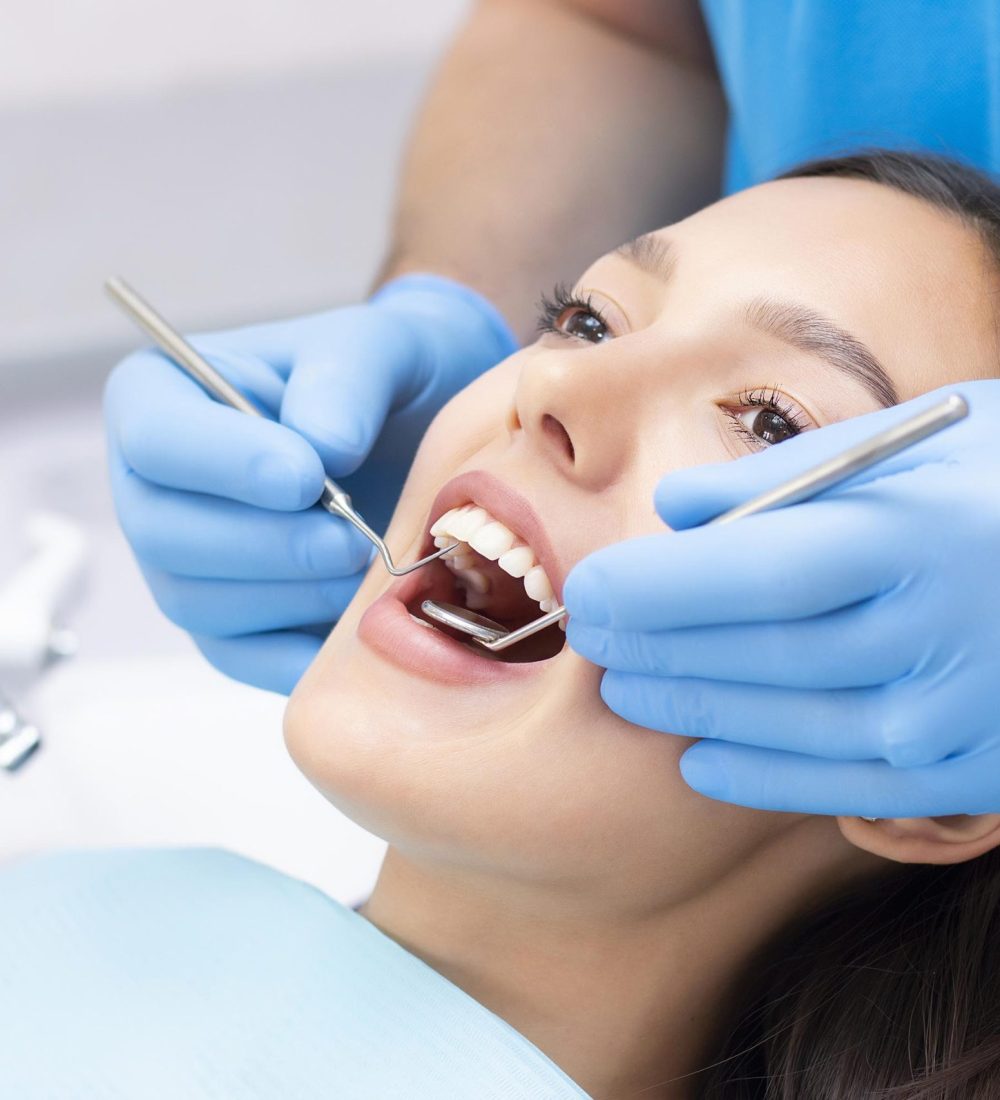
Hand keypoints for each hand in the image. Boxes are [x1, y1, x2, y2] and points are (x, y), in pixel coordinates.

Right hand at [105, 275, 515, 693]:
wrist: (418, 432)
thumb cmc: (378, 378)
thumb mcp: (373, 347)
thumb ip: (344, 380)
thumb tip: (322, 449)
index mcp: (162, 398)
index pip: (154, 439)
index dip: (225, 465)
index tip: (307, 475)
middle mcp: (155, 487)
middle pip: (166, 537)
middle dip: (270, 544)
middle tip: (354, 538)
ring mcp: (184, 562)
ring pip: (202, 603)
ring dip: (294, 595)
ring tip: (368, 566)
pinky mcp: (230, 625)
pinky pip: (242, 658)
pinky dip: (300, 653)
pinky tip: (358, 626)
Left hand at [564, 381, 999, 816]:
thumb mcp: (914, 445)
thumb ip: (788, 480)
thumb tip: (675, 508)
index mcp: (913, 537)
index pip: (754, 575)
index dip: (658, 590)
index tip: (590, 587)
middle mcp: (934, 634)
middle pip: (757, 654)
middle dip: (655, 649)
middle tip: (588, 640)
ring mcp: (956, 716)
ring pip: (787, 724)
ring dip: (691, 712)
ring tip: (626, 692)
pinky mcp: (973, 772)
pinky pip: (843, 783)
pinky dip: (761, 776)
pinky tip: (700, 760)